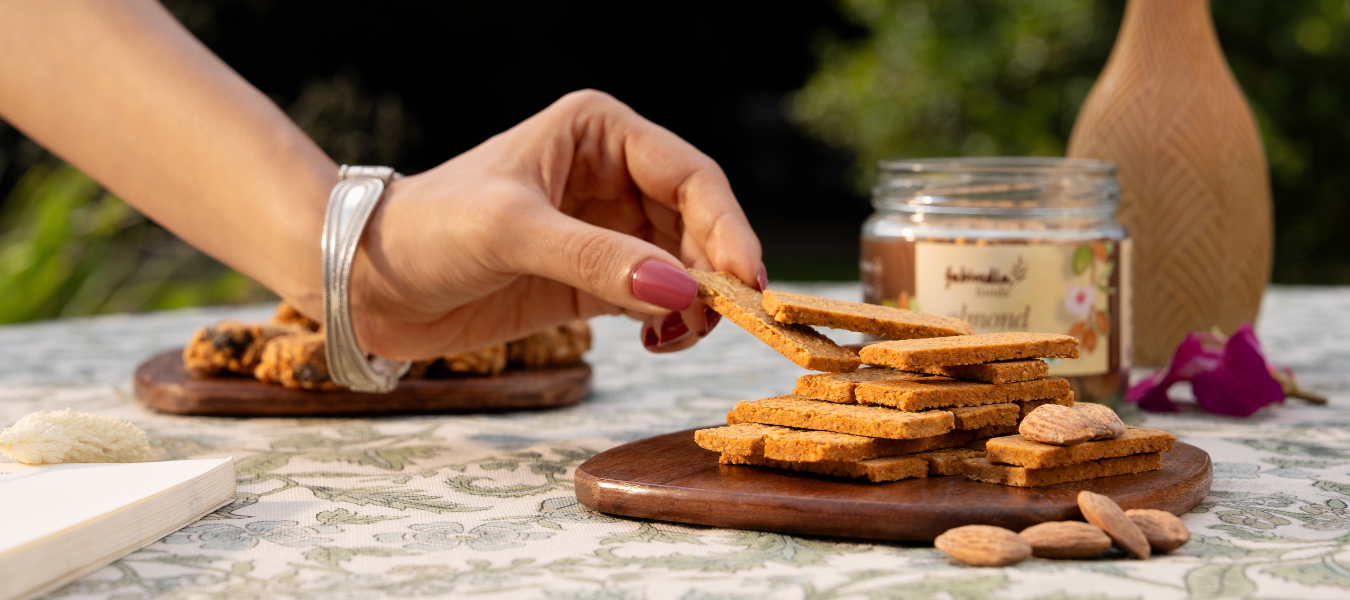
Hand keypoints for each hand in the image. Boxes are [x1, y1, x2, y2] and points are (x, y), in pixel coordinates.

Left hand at [333, 90, 764, 359]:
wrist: (366, 281)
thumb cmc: (427, 229)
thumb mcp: (512, 232)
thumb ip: (599, 261)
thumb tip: (684, 294)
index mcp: (599, 133)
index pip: (689, 175)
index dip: (726, 226)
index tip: (743, 280)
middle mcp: (612, 175)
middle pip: (698, 222)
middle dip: (716, 271)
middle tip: (724, 319)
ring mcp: (607, 230)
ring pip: (684, 265)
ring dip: (697, 303)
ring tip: (679, 337)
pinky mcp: (595, 279)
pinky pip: (657, 300)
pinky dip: (672, 324)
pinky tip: (659, 343)